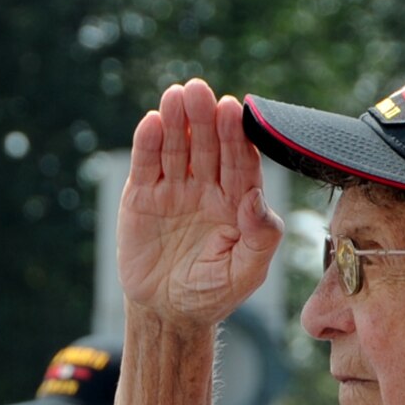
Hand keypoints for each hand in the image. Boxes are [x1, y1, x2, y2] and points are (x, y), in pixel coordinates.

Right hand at [117, 79, 284, 323]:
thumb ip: (261, 237)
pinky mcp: (142, 195)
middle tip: (200, 91)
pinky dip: (148, 143)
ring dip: (177, 120)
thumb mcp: (246, 273)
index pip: (239, 161)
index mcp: (238, 200)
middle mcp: (207, 187)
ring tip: (176, 96)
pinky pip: (147, 163)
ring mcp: (174, 188)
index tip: (233, 110)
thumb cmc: (212, 293)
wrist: (166, 313)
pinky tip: (153, 121)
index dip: (235, 136)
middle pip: (207, 145)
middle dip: (205, 118)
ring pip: (177, 147)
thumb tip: (256, 197)